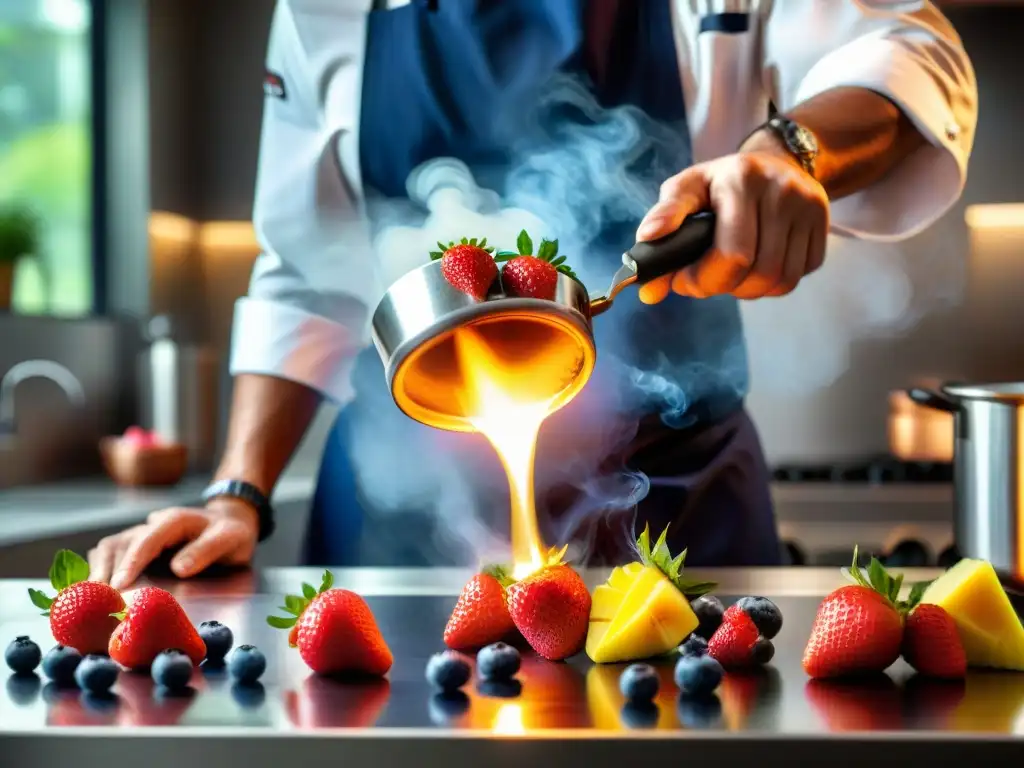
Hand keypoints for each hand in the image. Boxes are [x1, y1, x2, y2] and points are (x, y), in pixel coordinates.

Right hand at [88, 498, 258, 588]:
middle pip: (120, 544)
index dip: (131, 562)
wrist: (229, 522)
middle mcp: (153, 524)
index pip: (147, 540)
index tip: (118, 585)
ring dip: (98, 571)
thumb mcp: (230, 538)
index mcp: (174, 521)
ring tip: (91, 597)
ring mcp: (142, 533)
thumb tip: (179, 568)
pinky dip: (98, 569)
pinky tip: (92, 589)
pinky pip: (110, 553)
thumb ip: (207, 550)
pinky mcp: (136, 545)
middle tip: (98, 600)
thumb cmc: (231, 533)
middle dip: (106, 571)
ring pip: (110, 547)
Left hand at [636, 145, 829, 301]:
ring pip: (780, 282)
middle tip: (705, 280)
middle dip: (723, 288)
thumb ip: (664, 217)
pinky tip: (755, 266)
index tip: (682, 281)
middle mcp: (782, 191)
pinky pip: (797, 278)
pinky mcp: (824, 228)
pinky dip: (771, 285)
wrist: (775, 163)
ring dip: (748, 290)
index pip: (733, 253)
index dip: (703, 280)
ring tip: (730, 273)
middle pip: (758, 273)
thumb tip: (646, 242)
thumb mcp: (687, 187)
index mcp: (742, 179)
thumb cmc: (720, 184)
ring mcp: (809, 209)